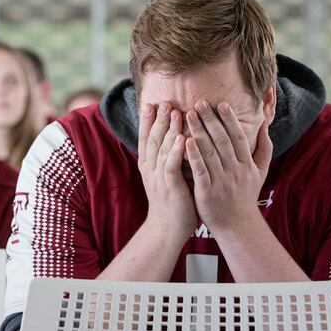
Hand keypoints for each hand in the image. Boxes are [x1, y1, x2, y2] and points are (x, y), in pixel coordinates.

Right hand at [137, 102, 197, 236]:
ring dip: (168, 129)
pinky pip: (171, 165)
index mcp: (148, 165)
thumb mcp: (165, 176)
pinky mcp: (169, 187)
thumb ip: (167, 157)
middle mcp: (150, 168)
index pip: (146, 138)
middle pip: (153, 138)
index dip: (148, 120)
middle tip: (165, 101)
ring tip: (175, 112)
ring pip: (161, 149)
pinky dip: (176, 151)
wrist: (167, 229)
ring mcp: (158, 177)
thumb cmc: (171, 201)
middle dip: (158, 119)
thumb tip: (175, 138)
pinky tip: (184, 138)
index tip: (152, 103)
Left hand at [185, 101, 271, 233]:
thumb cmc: (246, 196)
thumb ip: (264, 148)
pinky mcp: (207, 191)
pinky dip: (193, 155)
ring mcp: (221, 181)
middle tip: (199, 103)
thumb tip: (265, 125)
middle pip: (222, 140)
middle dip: (210, 120)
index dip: (230, 120)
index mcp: (247, 164)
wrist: (237, 226)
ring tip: (189, 115)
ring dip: (199, 132)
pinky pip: (200, 170)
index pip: (238, 137)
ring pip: (210, 152)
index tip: (221, 104)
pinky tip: (185, 141)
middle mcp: (235, 170)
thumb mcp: (260, 172)